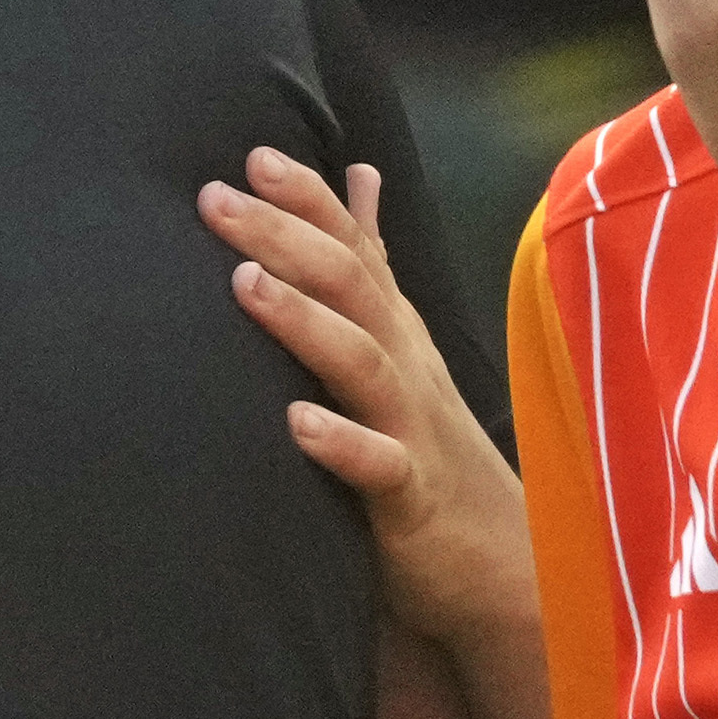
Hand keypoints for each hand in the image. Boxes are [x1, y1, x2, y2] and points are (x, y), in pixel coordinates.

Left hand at [204, 146, 528, 629]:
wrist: (502, 561)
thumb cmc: (430, 445)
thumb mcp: (401, 344)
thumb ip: (373, 264)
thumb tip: (359, 176)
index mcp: (396, 330)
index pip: (354, 246)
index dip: (309, 199)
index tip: (252, 156)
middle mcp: (405, 365)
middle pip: (350, 285)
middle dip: (284, 235)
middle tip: (215, 196)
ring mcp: (411, 428)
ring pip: (362, 362)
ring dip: (304, 320)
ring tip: (245, 285)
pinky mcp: (411, 499)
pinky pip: (380, 466)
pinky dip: (339, 443)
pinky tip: (294, 425)